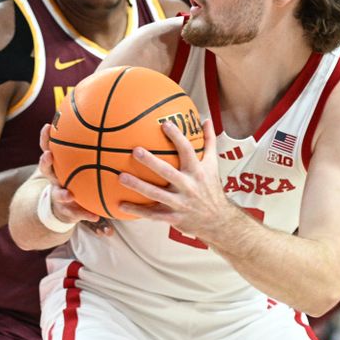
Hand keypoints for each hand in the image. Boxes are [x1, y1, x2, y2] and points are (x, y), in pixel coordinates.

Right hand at [38, 124, 111, 235]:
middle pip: (46, 169)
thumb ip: (91, 149)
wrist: (66, 206)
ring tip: (68, 194)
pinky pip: (76, 213)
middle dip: (45, 162)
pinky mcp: (68, 211)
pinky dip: (85, 214)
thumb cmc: (77, 178)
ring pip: (57, 194)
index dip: (45, 138)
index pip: (47, 148)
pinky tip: (95, 217)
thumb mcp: (80, 164)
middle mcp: (55, 179)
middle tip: (48, 155)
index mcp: (57, 165)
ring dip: (61, 194)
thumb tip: (114, 128)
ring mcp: (59, 195)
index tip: (48, 126)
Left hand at [117, 119, 234, 239]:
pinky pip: (152, 214)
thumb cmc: (211, 188)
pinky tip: (121, 204)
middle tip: (135, 150)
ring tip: (120, 177)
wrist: (218, 220)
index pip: (187, 151)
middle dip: (151, 162)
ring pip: (156, 194)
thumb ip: (209, 141)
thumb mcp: (213, 164)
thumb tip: (207, 120)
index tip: (165, 124)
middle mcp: (188, 186)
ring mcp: (180, 203)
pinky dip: (136, 210)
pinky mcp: (173, 217)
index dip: (177, 137)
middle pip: (167, 172)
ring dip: (137, 186)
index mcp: (197, 171)